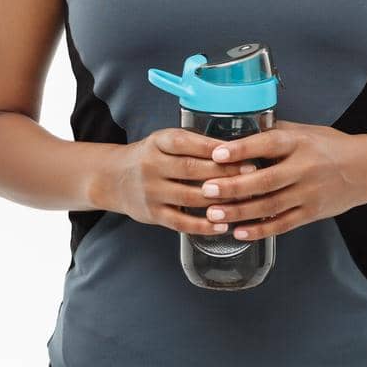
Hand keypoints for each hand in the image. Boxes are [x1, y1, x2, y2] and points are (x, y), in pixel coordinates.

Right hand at [101, 128, 263, 236]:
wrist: (113, 178)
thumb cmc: (151, 157)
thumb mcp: (166, 140)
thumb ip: (194, 143)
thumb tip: (237, 148)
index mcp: (159, 142)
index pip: (188, 142)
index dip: (216, 149)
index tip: (243, 153)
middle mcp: (152, 165)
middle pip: (192, 170)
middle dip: (225, 173)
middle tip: (252, 175)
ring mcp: (151, 192)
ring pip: (190, 197)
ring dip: (220, 200)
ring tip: (245, 200)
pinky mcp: (153, 214)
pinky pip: (181, 222)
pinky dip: (203, 225)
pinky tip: (223, 224)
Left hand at [194, 120, 366, 241]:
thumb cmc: (331, 147)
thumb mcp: (305, 131)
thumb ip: (275, 133)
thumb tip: (241, 131)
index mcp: (300, 143)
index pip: (268, 144)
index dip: (242, 149)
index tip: (218, 153)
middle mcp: (304, 168)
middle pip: (265, 180)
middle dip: (233, 187)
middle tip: (206, 190)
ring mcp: (308, 193)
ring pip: (269, 206)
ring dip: (239, 212)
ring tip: (213, 214)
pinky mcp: (311, 213)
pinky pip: (282, 224)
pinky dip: (260, 230)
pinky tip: (239, 232)